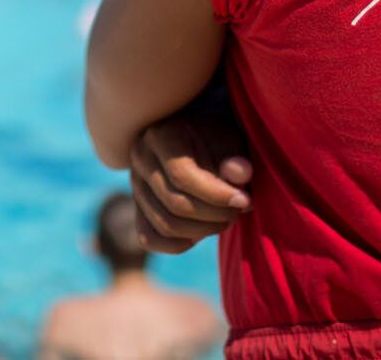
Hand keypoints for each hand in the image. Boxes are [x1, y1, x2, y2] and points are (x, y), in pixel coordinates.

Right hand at [129, 94, 253, 254]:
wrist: (200, 138)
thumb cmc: (218, 139)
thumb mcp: (231, 139)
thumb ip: (235, 156)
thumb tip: (241, 173)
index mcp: (161, 136)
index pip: (181, 176)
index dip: (216, 195)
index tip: (245, 200)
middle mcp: (140, 159)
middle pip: (175, 203)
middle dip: (214, 215)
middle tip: (239, 209)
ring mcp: (136, 184)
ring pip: (165, 224)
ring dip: (203, 231)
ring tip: (226, 218)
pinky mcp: (138, 206)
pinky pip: (149, 237)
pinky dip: (176, 245)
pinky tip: (201, 235)